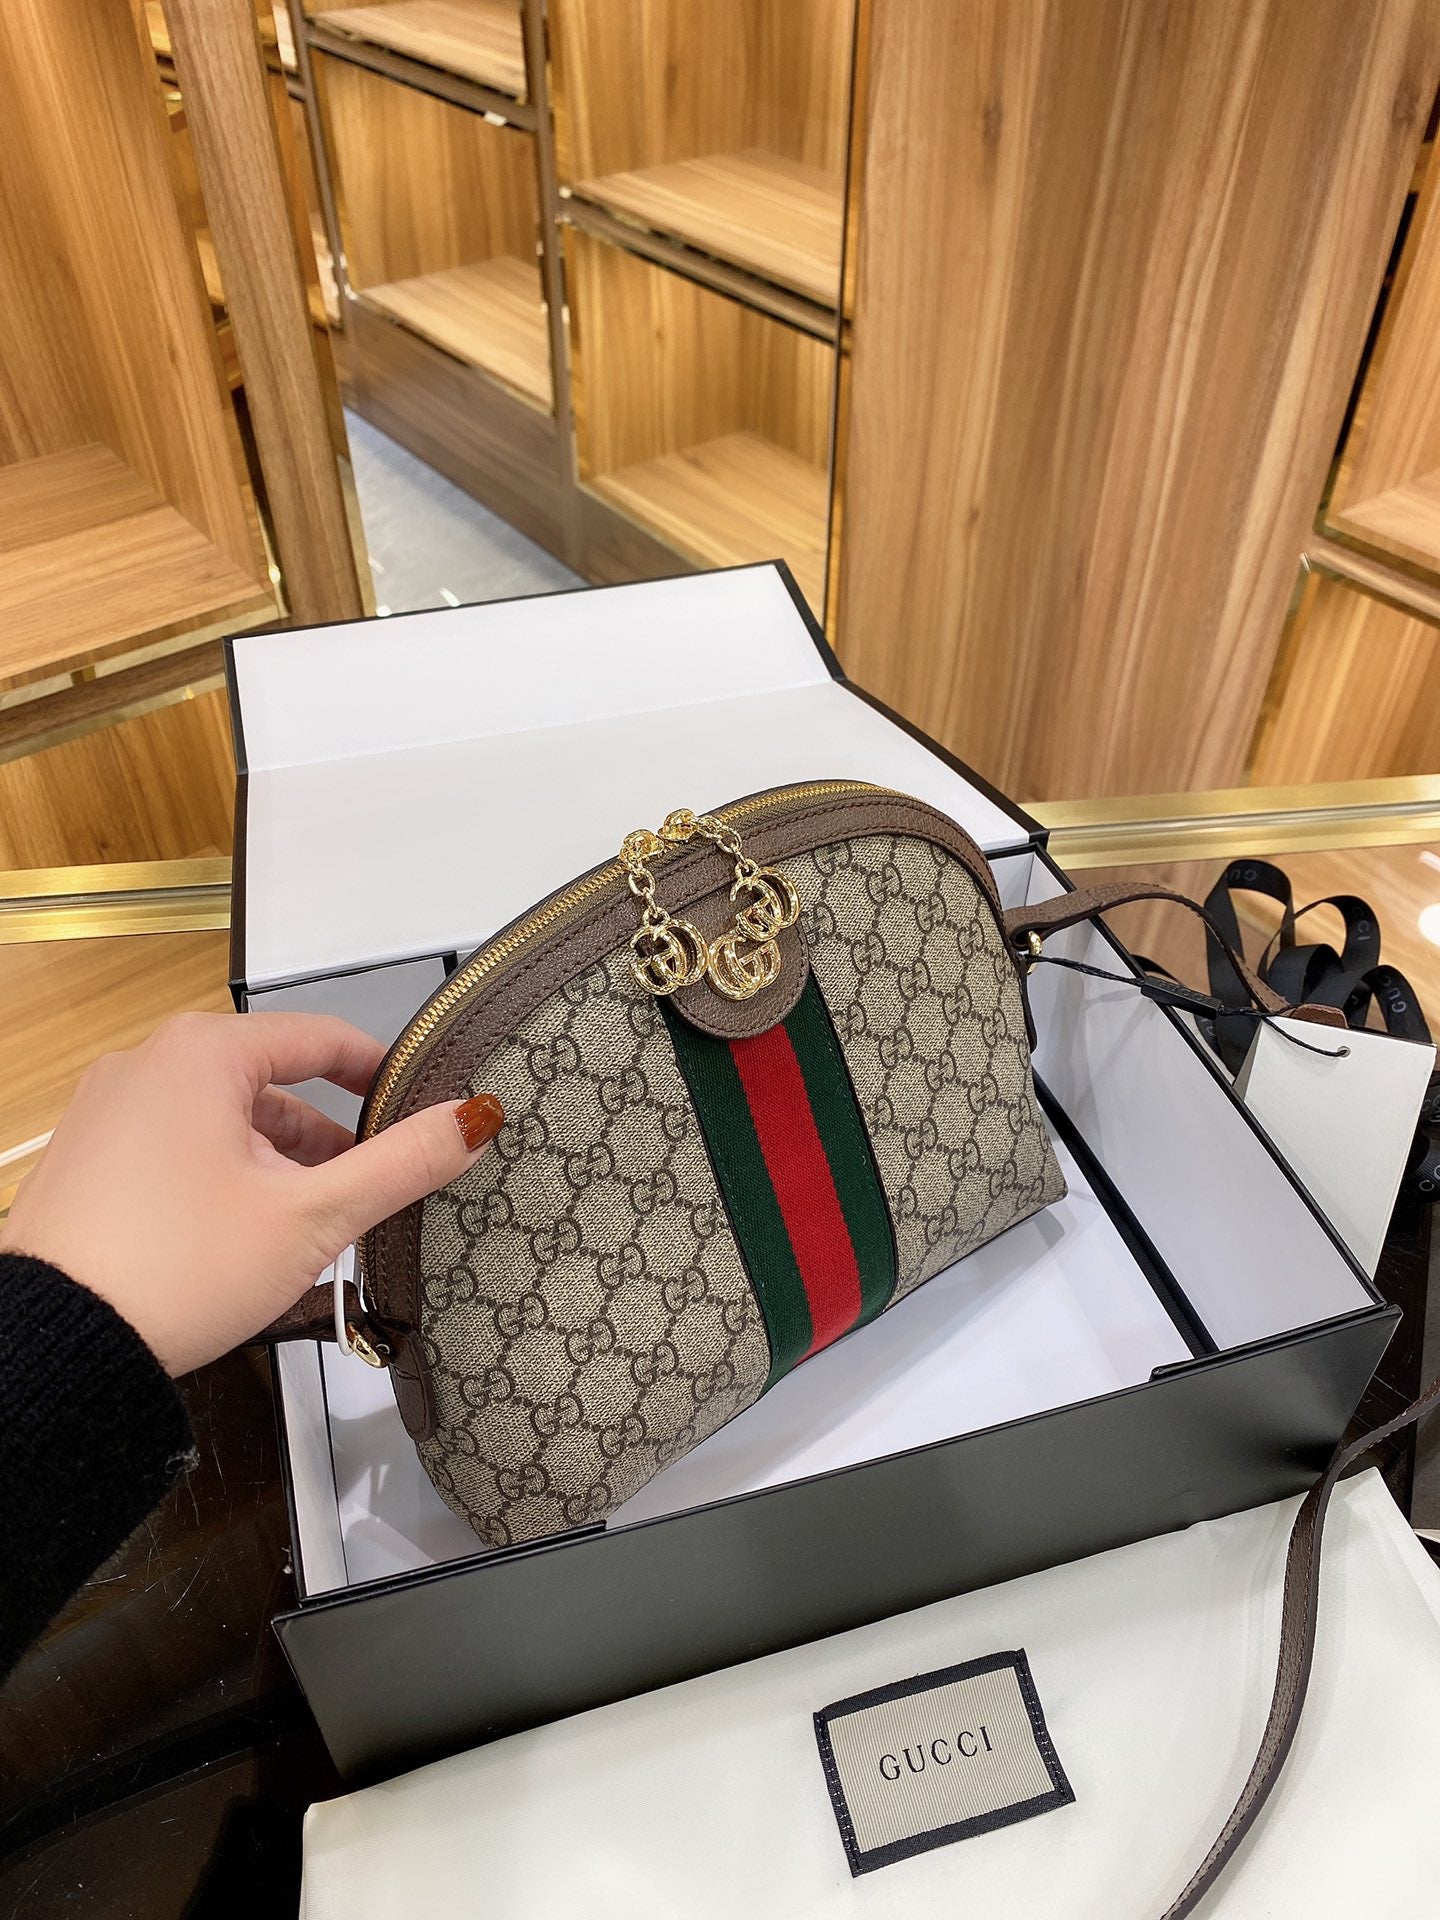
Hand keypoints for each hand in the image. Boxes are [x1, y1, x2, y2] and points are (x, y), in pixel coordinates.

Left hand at [1, 1012, 502, 1375]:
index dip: (382, 1073)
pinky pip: (180, 1152)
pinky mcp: (90, 1162)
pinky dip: (226, 1183)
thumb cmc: (173, 1271)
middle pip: (272, 1086)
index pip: (322, 1038)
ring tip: (307, 1234)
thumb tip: (473, 1119)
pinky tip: (247, 1244)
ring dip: (276, 1169)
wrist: (61, 1348)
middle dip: (325, 1143)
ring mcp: (110, 1112)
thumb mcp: (314, 1215)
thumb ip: (402, 1162)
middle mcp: (147, 1065)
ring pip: (226, 1124)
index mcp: (202, 1052)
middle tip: (365, 1195)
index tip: (417, 1105)